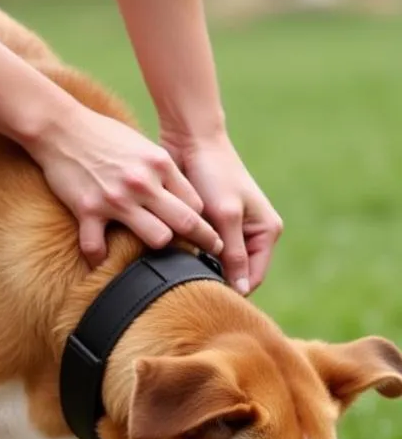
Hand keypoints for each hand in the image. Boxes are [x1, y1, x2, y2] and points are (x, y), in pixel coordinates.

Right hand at [27, 102, 223, 267]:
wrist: (61, 127)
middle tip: (208, 255)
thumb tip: (177, 196)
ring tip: (151, 252)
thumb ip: (160, 171)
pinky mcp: (87, 210)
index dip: (202, 221)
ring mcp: (116, 199)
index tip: (205, 235)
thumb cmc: (102, 135)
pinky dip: (99, 258)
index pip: (195, 203)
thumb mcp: (142, 146)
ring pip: (157, 238)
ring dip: (155, 247)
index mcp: (160, 165)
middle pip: (186, 222)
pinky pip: (97, 248)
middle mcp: (143, 183)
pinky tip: (100, 260)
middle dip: (202, 241)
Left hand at [162, 131, 282, 294]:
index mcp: (266, 232)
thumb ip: (234, 253)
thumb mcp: (226, 216)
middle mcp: (251, 235)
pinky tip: (173, 258)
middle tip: (186, 285)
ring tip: (178, 269)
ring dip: (198, 269)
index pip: (252, 278)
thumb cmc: (214, 174)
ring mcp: (229, 232)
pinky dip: (189, 256)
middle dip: (212, 280)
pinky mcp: (209, 227)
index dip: (230, 291)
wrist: (192, 142)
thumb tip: (240, 290)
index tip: (203, 296)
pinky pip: (200, 252)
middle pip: (233, 275)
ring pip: (214, 265)